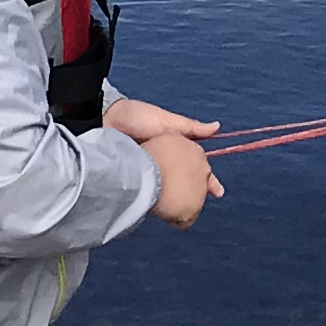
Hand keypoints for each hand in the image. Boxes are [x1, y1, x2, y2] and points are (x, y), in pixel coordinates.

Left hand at [107, 98, 223, 226]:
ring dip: (178, 194)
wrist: (107, 120)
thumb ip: (191, 128)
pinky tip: (165, 204)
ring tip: (186, 208)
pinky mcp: (137, 175)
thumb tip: (217, 126)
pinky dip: (158, 195)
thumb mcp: (168, 122)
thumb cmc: (138, 117)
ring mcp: (151, 168)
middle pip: (185, 179)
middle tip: (201, 205)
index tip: (218, 192)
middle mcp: (165, 159)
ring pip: (169, 185)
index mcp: (175, 146)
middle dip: (194, 192)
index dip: (208, 179)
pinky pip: (151, 188)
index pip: (196, 165)